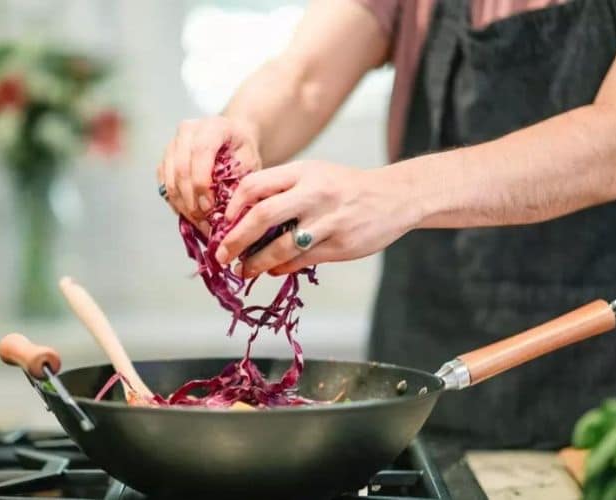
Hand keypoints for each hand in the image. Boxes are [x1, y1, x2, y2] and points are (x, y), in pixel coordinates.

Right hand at [157, 116, 261, 231]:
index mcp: (212, 126)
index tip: (209, 208)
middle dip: (191, 200)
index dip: (202, 183)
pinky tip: (189, 215)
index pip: (201, 152)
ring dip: (182, 205)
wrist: (232, 137)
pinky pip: (164, 185)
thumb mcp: (250, 162)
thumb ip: (239, 180)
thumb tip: (226, 210)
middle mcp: (188, 131)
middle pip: (181, 168)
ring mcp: (173, 144)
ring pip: (169, 179)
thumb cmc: (242, 150)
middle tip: (203, 222)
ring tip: (198, 223)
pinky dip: (175, 203)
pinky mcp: (165, 159)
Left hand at [214, 161, 420, 276]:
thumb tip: (242, 217)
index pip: (254, 185)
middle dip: (235, 239)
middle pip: (261, 216)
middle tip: (221, 255)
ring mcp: (328, 221)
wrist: (395, 197)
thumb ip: (282, 189)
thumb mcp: (314, 174)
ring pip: (280, 246)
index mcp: (303, 172)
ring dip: (256, 262)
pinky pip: (301, 260)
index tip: (221, 223)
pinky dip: (281, 268)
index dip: (232, 206)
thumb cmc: (345, 187)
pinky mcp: (340, 245)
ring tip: (243, 270)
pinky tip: (272, 270)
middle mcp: (314, 194)